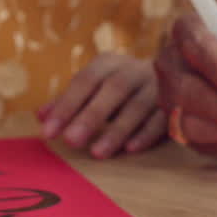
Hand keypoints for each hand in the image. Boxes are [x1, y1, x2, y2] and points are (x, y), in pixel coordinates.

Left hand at [40, 53, 164, 159]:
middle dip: (91, 116)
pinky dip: (146, 134)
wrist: (173, 75)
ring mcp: (158, 87)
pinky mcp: (175, 104)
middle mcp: (134, 70)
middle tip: (71, 141)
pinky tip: (131, 149)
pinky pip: (162, 118)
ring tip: (98, 153)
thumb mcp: (94, 88)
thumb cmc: (119, 88)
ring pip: (138, 106)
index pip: (85, 81)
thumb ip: (69, 101)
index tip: (48, 132)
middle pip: (114, 89)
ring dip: (117, 130)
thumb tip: (41, 117)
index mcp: (109, 63)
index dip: (66, 105)